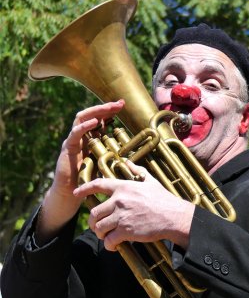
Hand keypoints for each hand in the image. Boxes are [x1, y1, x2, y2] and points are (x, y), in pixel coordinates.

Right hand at [35, 100, 124, 244]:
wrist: (71, 193)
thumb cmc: (89, 180)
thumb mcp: (105, 164)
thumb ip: (113, 155)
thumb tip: (131, 151)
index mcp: (90, 138)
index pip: (100, 120)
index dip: (111, 112)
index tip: (124, 106)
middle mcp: (81, 136)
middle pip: (92, 115)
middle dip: (105, 108)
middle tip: (119, 103)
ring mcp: (73, 140)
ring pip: (82, 119)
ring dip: (96, 112)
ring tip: (108, 108)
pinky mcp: (67, 148)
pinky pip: (74, 134)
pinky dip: (84, 127)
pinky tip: (94, 123)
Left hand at [73, 161, 193, 250]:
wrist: (174, 217)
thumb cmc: (164, 200)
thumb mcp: (151, 182)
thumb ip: (137, 171)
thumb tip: (128, 162)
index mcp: (123, 187)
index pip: (98, 185)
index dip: (84, 189)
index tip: (76, 193)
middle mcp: (119, 200)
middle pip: (94, 212)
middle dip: (93, 222)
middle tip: (98, 226)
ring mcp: (121, 216)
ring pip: (99, 226)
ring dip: (100, 234)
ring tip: (105, 237)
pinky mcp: (126, 231)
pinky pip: (109, 240)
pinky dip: (109, 245)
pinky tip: (113, 246)